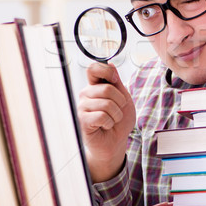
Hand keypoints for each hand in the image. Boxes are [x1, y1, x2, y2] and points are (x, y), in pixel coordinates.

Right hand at [77, 62, 135, 182]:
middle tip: (117, 111)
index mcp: (95, 86)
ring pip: (106, 103)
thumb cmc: (119, 121)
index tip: (115, 81)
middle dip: (120, 102)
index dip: (107, 71)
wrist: (116, 142)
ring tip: (112, 120)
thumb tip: (110, 63)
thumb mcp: (123, 98)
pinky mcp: (82, 120)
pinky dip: (110, 123)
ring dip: (116, 115)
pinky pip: (102, 116)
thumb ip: (117, 82)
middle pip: (107, 88)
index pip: (93, 68)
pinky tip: (105, 126)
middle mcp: (86, 94)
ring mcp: (82, 107)